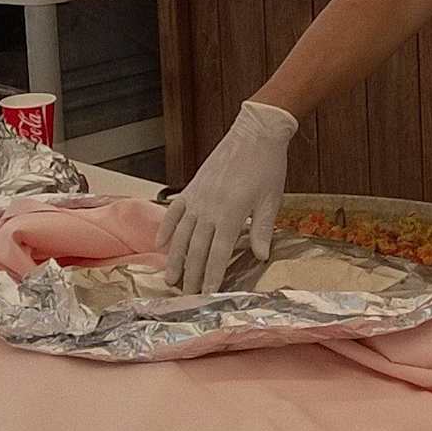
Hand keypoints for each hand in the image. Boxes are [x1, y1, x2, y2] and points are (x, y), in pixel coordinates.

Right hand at [156, 101, 297, 292]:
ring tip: (170, 279)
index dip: (212, 278)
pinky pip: (174, 213)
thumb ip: (263, 231)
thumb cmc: (268, 167)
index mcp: (232, 215)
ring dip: (174, 259)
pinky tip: (159, 246)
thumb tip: (260, 257)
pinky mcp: (192, 188)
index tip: (207, 296)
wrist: (255, 133)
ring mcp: (197, 198)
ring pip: (181, 236)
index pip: (219, 255)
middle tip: (187, 297)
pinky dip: (165, 230)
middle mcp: (210, 210)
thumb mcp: (271, 201)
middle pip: (196, 250)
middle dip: (191, 275)